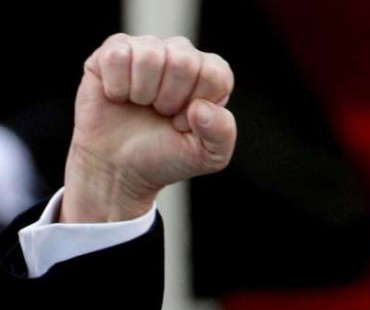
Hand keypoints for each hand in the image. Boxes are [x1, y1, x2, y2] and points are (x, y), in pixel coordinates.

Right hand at [61, 33, 236, 222]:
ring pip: (149, 57)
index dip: (196, 106)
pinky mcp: (113, 51)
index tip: (183, 122)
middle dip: (169, 99)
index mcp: (211, 74)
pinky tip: (119, 97)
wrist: (119, 166)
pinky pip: (117, 56)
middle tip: (161, 113)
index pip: (215, 75)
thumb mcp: (207, 156)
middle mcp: (182, 54)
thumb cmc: (167, 155)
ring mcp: (147, 49)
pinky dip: (117, 86)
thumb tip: (200, 108)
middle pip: (183, 62)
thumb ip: (221, 134)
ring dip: (142, 93)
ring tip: (141, 105)